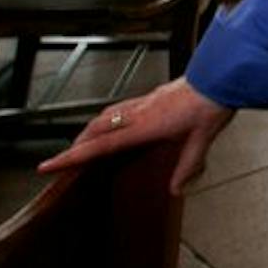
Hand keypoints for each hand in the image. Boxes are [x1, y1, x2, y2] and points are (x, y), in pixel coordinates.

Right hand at [38, 77, 233, 194]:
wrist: (220, 76)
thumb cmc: (211, 106)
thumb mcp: (201, 141)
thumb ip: (187, 167)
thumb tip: (176, 191)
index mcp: (144, 126)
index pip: (99, 145)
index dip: (72, 157)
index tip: (47, 166)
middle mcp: (138, 113)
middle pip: (95, 130)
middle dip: (74, 145)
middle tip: (60, 161)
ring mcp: (143, 102)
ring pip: (105, 116)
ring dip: (89, 131)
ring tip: (82, 145)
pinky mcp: (151, 96)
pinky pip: (120, 108)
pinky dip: (108, 118)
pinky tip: (113, 123)